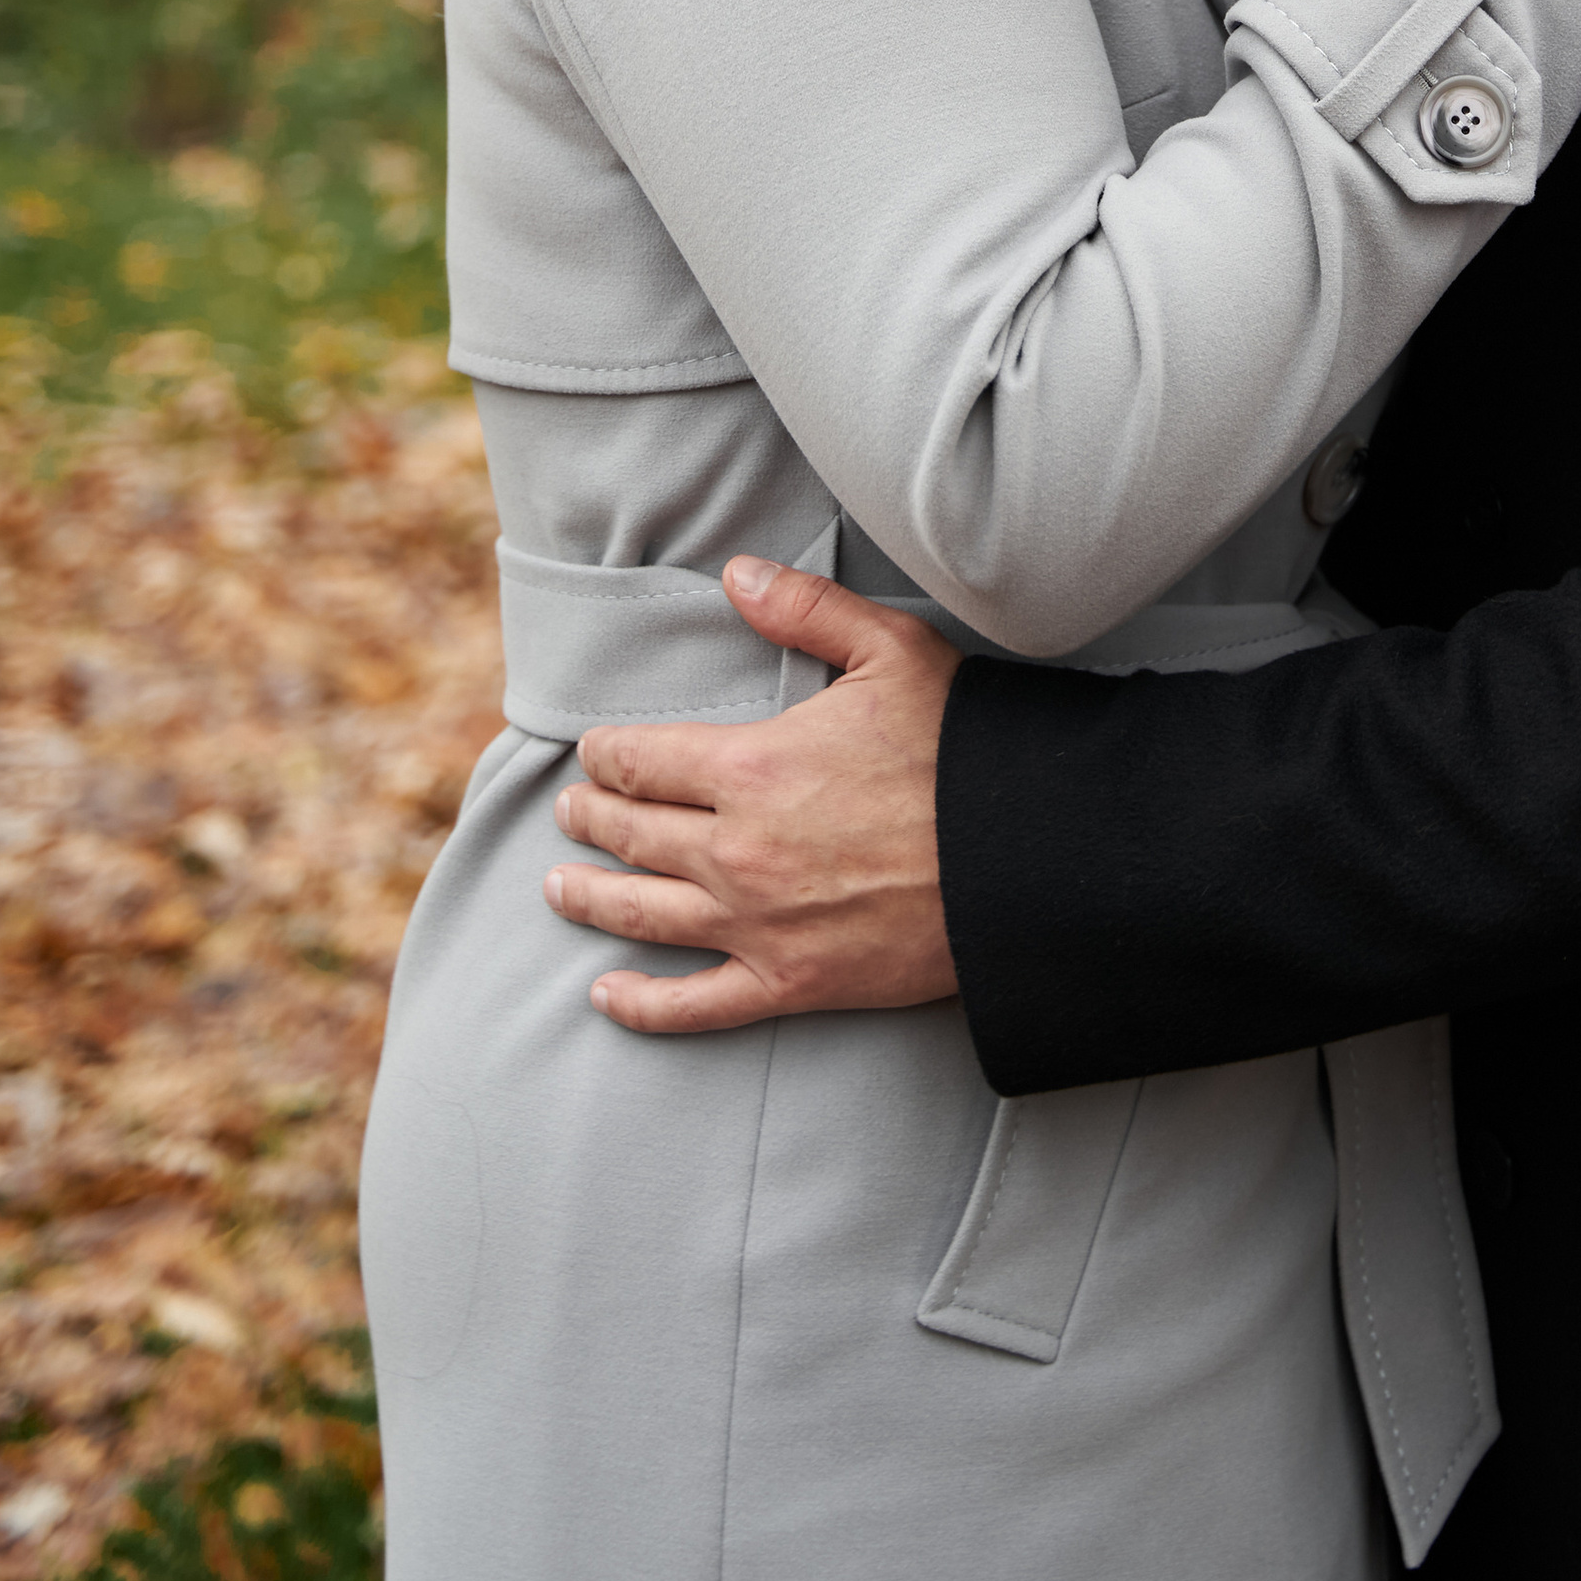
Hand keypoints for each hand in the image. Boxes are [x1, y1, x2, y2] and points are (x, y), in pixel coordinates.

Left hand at [543, 559, 961, 1031]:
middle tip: (570, 812)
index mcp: (751, 768)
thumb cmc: (961, 749)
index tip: (591, 753)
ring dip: (590, 899)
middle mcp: (737, 851)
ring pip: (644, 915)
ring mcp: (758, 925)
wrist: (1023, 860)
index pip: (644, 761)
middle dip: (592, 818)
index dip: (607, 755)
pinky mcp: (790, 983)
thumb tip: (737, 574)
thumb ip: (807, 608)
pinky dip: (641, 1003)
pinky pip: (693, 1005)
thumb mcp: (892, 651)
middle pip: (633, 835)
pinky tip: (607, 995)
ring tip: (558, 889)